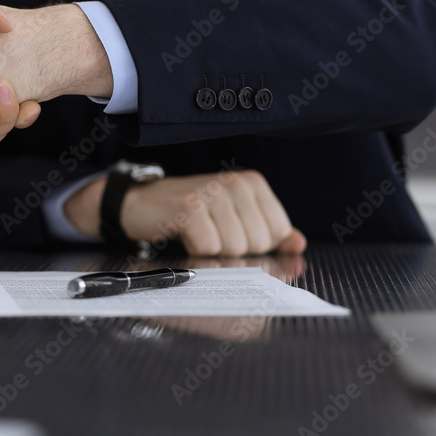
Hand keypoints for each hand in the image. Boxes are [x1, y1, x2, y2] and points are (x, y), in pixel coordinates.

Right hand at [65, 170, 307, 256]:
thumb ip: (269, 230)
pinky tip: (184, 236)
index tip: (230, 233)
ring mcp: (212, 194)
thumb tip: (298, 244)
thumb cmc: (186, 212)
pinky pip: (209, 249)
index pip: (278, 232)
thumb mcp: (232, 216)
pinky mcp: (190, 209)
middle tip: (210, 234)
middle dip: (233, 250)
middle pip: (258, 243)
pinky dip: (195, 251)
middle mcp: (235, 183)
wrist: (138, 203)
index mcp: (251, 183)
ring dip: (212, 252)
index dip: (255, 245)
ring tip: (196, 234)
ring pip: (235, 249)